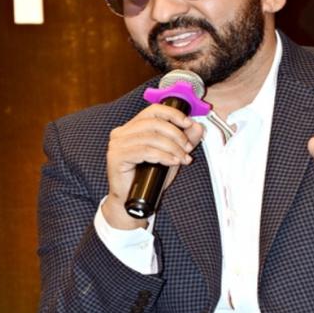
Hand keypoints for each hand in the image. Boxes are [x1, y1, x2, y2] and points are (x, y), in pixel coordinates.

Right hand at [103, 103, 203, 228]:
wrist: (131, 202)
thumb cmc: (148, 178)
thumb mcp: (171, 155)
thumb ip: (184, 140)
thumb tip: (197, 126)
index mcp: (132, 127)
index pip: (154, 110)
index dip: (173, 114)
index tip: (188, 124)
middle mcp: (122, 132)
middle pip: (154, 123)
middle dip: (176, 134)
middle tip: (187, 148)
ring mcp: (117, 144)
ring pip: (151, 137)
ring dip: (172, 147)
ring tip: (182, 158)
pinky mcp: (117, 157)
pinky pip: (145, 151)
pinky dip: (163, 156)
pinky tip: (173, 162)